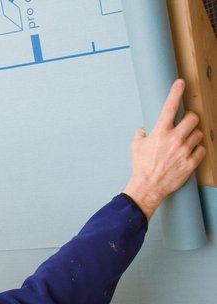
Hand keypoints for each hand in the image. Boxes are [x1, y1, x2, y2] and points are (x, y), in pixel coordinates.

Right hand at [122, 79, 205, 219]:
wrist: (148, 186)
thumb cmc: (140, 167)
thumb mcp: (135, 147)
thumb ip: (140, 135)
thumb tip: (143, 130)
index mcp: (160, 133)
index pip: (169, 107)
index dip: (175, 92)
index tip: (180, 83)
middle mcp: (174, 139)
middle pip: (193, 118)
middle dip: (191, 120)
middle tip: (186, 125)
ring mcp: (184, 151)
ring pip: (198, 134)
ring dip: (193, 136)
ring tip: (185, 142)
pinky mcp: (190, 162)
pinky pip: (201, 149)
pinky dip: (197, 150)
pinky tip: (189, 153)